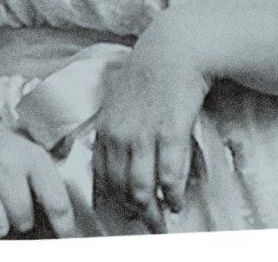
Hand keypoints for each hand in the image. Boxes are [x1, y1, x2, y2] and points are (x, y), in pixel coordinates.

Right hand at [0, 124, 76, 238]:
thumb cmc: (6, 158)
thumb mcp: (32, 163)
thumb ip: (50, 195)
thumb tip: (67, 237)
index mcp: (32, 157)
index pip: (57, 205)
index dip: (64, 231)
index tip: (66, 241)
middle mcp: (5, 161)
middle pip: (24, 220)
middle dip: (20, 222)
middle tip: (12, 208)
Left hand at [92, 18, 209, 232]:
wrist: (172, 50)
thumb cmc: (146, 74)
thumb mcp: (119, 101)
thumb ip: (116, 130)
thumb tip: (118, 161)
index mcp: (105, 128)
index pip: (100, 176)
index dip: (110, 201)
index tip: (118, 217)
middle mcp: (120, 135)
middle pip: (121, 189)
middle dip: (133, 213)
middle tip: (145, 228)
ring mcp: (144, 135)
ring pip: (142, 189)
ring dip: (152, 212)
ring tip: (161, 224)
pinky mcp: (170, 132)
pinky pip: (169, 176)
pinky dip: (172, 194)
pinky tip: (176, 202)